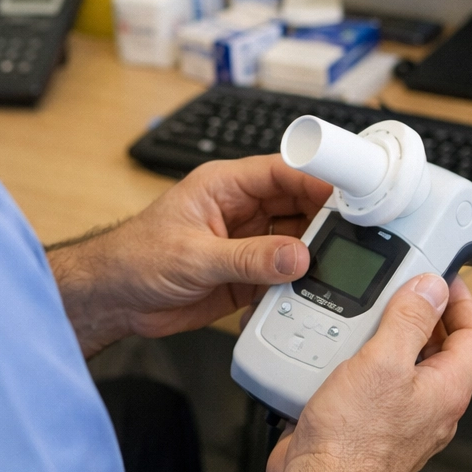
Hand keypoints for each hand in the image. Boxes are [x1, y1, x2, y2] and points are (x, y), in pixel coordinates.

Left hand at [47, 154, 331, 356]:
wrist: (113, 299)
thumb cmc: (135, 258)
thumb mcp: (193, 256)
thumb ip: (248, 258)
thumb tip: (296, 256)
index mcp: (225, 186)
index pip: (283, 172)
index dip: (319, 179)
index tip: (352, 193)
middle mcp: (241, 210)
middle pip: (299, 205)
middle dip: (327, 219)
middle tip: (358, 235)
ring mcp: (247, 243)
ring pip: (297, 240)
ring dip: (317, 253)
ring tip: (342, 266)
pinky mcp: (248, 276)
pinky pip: (286, 274)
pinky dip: (302, 283)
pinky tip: (316, 290)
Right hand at [265, 275, 471, 471]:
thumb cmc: (353, 443)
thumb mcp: (383, 363)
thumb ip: (410, 321)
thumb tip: (431, 288)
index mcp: (447, 390)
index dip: (462, 301)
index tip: (440, 279)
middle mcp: (431, 406)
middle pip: (442, 348)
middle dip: (422, 314)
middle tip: (401, 290)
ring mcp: (403, 417)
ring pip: (407, 364)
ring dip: (389, 335)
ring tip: (368, 315)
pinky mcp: (372, 424)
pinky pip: (377, 383)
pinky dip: (363, 360)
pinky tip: (339, 351)